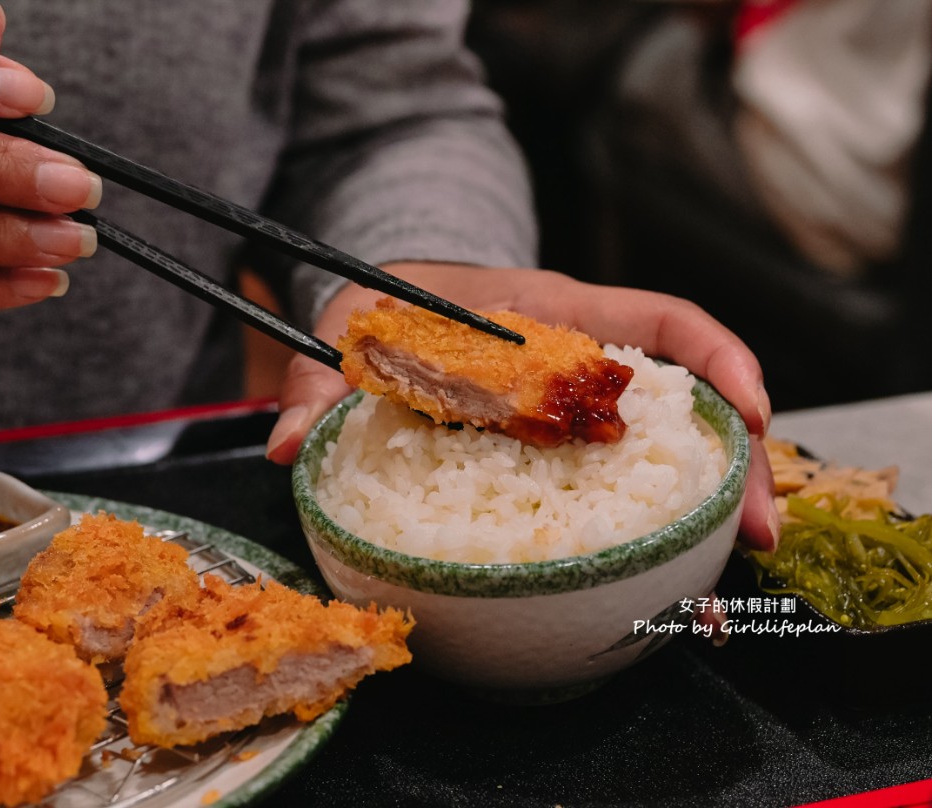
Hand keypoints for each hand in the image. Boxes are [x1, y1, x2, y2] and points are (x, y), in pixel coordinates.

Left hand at [265, 263, 778, 551]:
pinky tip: (672, 558)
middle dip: (738, 455)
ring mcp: (580, 397)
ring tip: (734, 562)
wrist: (385, 295)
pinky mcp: (565, 434)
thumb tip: (286, 446)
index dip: (716, 358)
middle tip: (758, 530)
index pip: (657, 318)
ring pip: (672, 437)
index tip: (751, 410)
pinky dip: (657, 506)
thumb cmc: (383, 304)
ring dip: (714, 493)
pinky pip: (628, 466)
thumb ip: (317, 384)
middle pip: (687, 393)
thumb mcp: (350, 332)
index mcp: (546, 311)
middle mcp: (581, 353)